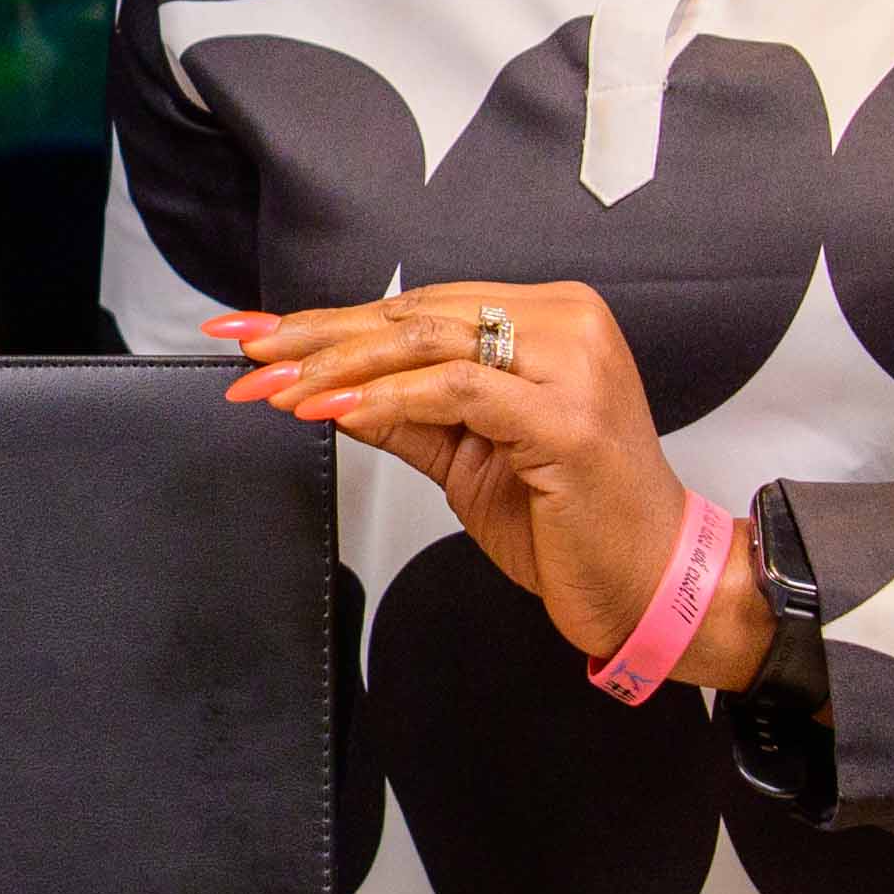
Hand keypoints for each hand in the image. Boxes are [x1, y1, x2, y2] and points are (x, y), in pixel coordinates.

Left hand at [219, 281, 774, 691]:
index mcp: (549, 318)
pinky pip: (459, 391)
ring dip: (339, 368)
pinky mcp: (569, 415)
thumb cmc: (571, 522)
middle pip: (416, 317)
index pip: (420, 310)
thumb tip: (321, 388)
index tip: (256, 338)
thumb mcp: (467, 456)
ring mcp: (574, 364)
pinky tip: (334, 413)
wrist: (648, 584)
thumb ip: (405, 414)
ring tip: (275, 388)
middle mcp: (566, 323)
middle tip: (245, 355)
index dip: (331, 324)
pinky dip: (389, 400)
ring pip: (430, 343)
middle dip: (317, 339)